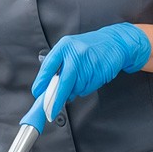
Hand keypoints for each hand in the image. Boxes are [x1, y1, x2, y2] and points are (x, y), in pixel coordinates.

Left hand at [20, 22, 151, 131]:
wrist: (115, 42)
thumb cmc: (89, 47)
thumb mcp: (69, 49)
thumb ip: (57, 66)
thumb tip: (47, 88)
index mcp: (64, 46)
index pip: (48, 67)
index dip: (41, 82)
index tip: (37, 93)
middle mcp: (76, 54)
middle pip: (63, 82)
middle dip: (56, 99)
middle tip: (50, 110)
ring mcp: (89, 63)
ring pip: (76, 88)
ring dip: (74, 90)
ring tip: (80, 77)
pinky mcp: (100, 72)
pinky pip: (87, 88)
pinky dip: (85, 88)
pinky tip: (89, 77)